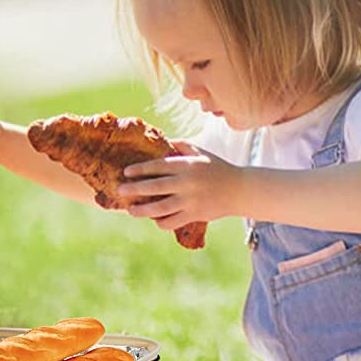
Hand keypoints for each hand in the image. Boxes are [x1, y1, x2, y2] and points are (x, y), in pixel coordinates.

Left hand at [117, 143, 241, 230]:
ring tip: (131, 210)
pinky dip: (160, 222)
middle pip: (155, 187)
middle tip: (120, 190)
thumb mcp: (201, 152)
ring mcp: (190, 201)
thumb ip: (181, 145)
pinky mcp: (195, 215)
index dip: (140, 169)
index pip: (158, 166)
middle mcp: (187, 183)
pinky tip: (154, 219)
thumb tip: (162, 139)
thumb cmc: (218, 168)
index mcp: (187, 165)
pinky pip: (172, 221)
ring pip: (160, 208)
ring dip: (143, 210)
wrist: (240, 190)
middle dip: (135, 189)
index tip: (126, 172)